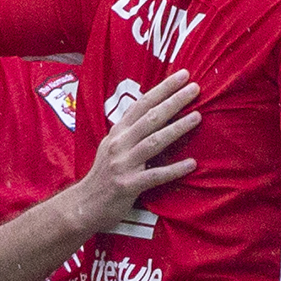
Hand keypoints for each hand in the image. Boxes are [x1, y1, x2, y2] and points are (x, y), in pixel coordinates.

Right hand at [67, 71, 200, 232]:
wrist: (83, 205)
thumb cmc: (103, 176)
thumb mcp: (112, 147)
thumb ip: (130, 132)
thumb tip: (155, 115)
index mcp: (117, 133)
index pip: (142, 104)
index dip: (163, 89)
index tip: (183, 75)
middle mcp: (119, 144)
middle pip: (150, 118)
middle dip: (174, 101)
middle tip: (195, 88)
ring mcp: (123, 164)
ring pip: (154, 142)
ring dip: (177, 129)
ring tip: (198, 117)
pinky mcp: (128, 185)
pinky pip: (155, 175)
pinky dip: (174, 169)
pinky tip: (192, 163)